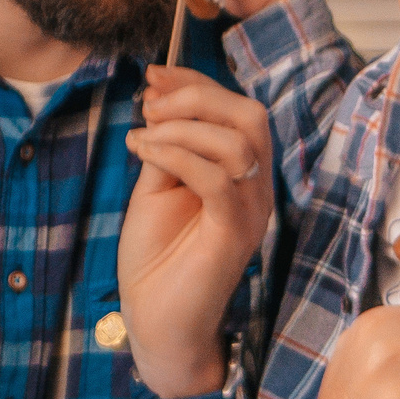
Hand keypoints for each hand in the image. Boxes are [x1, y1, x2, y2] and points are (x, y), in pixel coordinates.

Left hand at [119, 66, 275, 397]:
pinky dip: (178, 154)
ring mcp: (251, 211)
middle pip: (250, 115)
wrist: (159, 323)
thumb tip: (160, 108)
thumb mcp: (156, 189)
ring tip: (142, 132)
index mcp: (242, 174)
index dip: (198, 82)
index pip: (239, 110)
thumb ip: (167, 150)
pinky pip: (218, 179)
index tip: (154, 75)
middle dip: (197, 95)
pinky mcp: (234, 234)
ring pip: (238, 141)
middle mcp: (257, 189)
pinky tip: (143, 151)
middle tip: (149, 104)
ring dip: (183, 124)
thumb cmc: (158, 260)